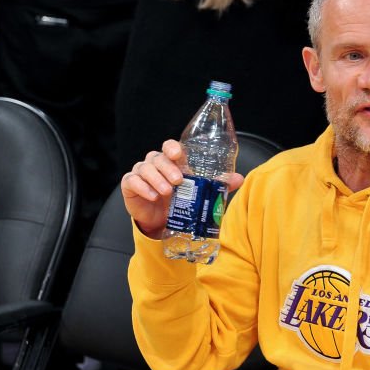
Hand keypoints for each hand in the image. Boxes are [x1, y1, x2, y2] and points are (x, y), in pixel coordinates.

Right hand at [121, 139, 243, 237]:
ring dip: (156, 179)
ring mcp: (141, 173)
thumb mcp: (200, 194)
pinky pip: (132, 181)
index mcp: (172, 162)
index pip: (170, 147)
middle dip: (167, 168)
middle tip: (178, 180)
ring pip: (144, 167)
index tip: (177, 154)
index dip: (172, 148)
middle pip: (157, 157)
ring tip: (166, 192)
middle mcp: (156, 164)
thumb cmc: (181, 202)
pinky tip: (152, 196)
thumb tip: (239, 178)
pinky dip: (142, 187)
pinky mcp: (130, 186)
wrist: (163, 222)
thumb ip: (218, 185)